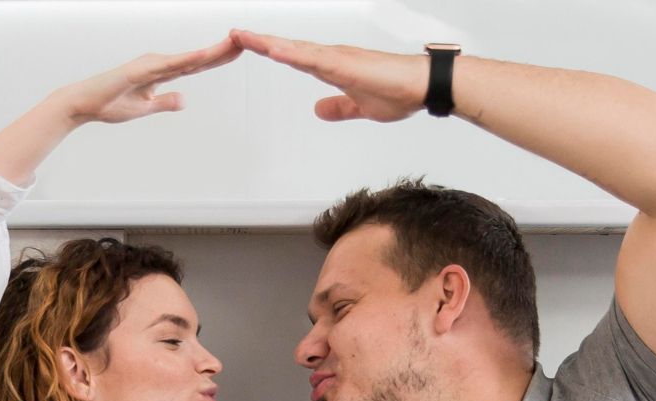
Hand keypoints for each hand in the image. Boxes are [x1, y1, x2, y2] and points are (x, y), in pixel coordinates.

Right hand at [57, 38, 241, 125]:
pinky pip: (168, 67)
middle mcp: (159, 63)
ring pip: (187, 58)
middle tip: (247, 39)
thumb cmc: (111, 104)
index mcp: (161, 71)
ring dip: (211, 51)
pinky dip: (186, 61)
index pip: (196, 64)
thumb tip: (184, 100)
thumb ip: (165, 102)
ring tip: (234, 44)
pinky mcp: (139, 72)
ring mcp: (149, 65)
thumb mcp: (146, 108)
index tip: (239, 51)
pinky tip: (202, 56)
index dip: (218, 57)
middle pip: (197, 57)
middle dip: (222, 49)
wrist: (85, 105)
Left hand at [232, 30, 429, 122]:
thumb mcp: (360, 107)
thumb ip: (338, 108)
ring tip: (244, 37)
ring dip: (269, 44)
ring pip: (295, 50)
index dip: (272, 51)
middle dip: (261, 42)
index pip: (295, 57)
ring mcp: (337, 58)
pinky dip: (292, 54)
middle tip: (235, 34)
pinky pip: (313, 59)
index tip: (250, 45)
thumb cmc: (397, 93)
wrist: (420, 86)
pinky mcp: (345, 64)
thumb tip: (318, 111)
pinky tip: (274, 51)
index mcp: (333, 67)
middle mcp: (331, 57)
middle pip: (289, 49)